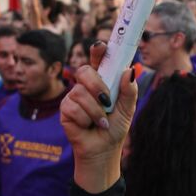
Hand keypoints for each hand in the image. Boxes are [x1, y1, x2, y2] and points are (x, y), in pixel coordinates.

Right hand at [61, 43, 135, 190]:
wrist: (104, 149)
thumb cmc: (115, 127)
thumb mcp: (127, 108)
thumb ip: (129, 90)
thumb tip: (129, 70)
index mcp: (102, 80)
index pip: (98, 60)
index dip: (98, 51)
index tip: (101, 47)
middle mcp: (85, 85)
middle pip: (84, 71)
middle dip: (97, 85)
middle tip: (107, 101)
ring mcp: (73, 96)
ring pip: (80, 92)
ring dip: (95, 111)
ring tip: (101, 121)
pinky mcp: (65, 110)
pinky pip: (74, 108)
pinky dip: (86, 119)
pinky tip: (89, 126)